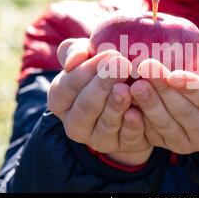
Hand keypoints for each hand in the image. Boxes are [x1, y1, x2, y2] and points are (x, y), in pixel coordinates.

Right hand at [48, 38, 152, 165]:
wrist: (130, 99)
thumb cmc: (103, 71)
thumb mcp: (87, 56)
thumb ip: (74, 51)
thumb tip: (73, 60)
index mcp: (60, 100)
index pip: (68, 86)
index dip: (86, 70)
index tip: (108, 54)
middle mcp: (74, 124)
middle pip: (86, 106)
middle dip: (103, 85)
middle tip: (122, 65)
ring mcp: (97, 139)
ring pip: (106, 124)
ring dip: (117, 106)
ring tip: (128, 88)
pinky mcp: (121, 147)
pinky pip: (126, 138)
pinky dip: (132, 125)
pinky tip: (138, 112)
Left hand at [130, 40, 198, 153]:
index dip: (193, 88)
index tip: (174, 73)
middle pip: (185, 114)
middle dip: (164, 91)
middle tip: (145, 68)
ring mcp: (188, 142)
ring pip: (166, 125)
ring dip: (148, 103)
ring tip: (134, 83)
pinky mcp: (167, 142)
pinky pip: (150, 132)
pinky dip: (138, 117)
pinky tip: (126, 100)